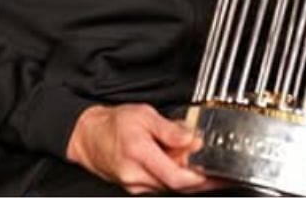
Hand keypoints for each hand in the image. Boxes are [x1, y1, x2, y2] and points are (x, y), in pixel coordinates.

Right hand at [65, 104, 209, 193]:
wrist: (89, 137)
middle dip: (197, 175)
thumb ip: (170, 128)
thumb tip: (192, 139)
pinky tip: (176, 164)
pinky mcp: (136, 189)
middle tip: (212, 165)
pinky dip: (174, 177)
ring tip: (191, 159)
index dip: (200, 177)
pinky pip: (162, 187)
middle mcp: (136, 175)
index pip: (176, 177)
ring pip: (171, 187)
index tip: (216, 172)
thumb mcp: (143, 114)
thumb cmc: (113, 124)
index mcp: (138, 153)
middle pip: (177, 184)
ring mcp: (136, 186)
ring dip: (186, 176)